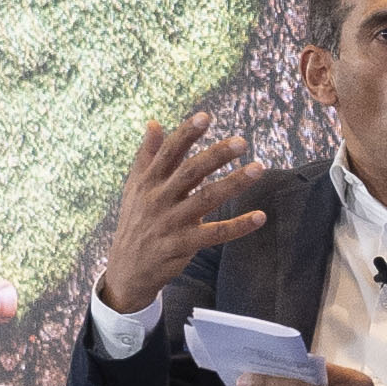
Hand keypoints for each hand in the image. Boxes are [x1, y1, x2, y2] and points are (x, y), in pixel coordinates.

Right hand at [92, 109, 271, 313]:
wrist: (126, 269)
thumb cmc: (136, 221)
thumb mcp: (135, 187)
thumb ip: (147, 155)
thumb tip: (154, 122)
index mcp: (149, 182)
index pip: (169, 153)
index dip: (186, 134)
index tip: (205, 116)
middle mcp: (159, 199)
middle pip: (190, 172)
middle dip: (216, 155)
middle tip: (242, 141)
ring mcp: (171, 223)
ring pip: (207, 200)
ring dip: (234, 183)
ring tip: (259, 168)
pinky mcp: (183, 245)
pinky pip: (214, 234)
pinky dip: (237, 226)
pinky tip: (260, 216)